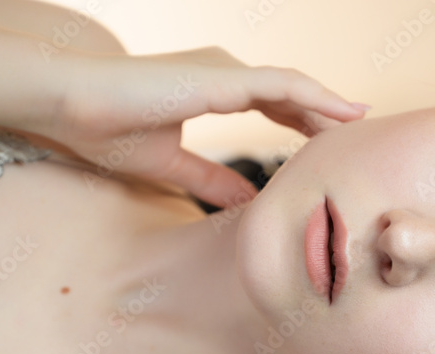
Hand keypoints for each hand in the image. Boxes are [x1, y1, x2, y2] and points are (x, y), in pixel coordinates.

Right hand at [39, 47, 366, 208]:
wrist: (73, 102)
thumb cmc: (108, 128)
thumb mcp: (171, 164)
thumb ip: (210, 180)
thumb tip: (243, 202)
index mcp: (211, 88)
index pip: (272, 102)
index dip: (304, 121)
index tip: (330, 142)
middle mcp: (224, 73)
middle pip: (290, 94)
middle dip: (325, 115)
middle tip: (358, 138)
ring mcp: (225, 70)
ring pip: (294, 86)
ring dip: (329, 106)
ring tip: (361, 126)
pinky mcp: (222, 77)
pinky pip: (284, 86)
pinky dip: (317, 100)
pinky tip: (342, 115)